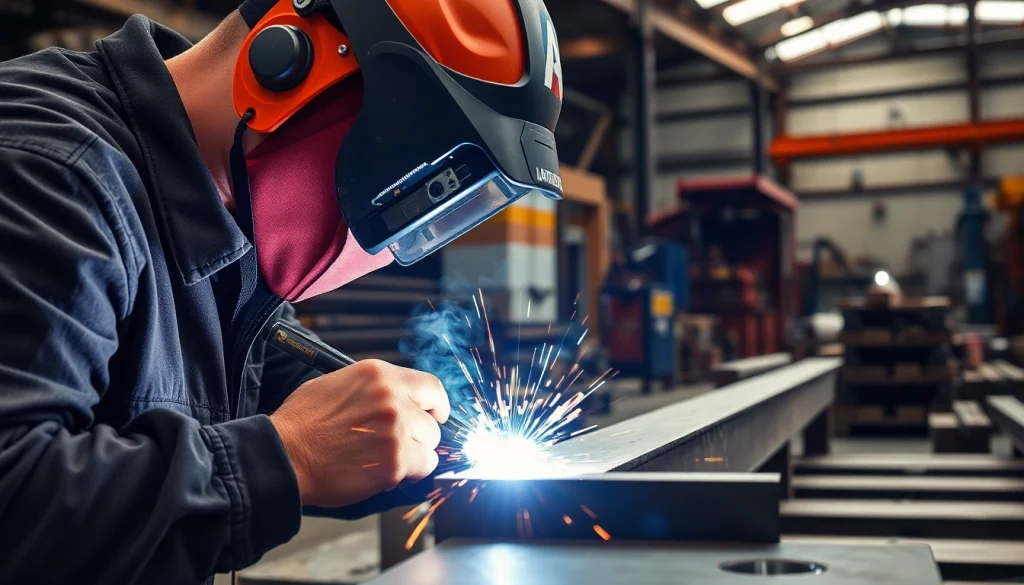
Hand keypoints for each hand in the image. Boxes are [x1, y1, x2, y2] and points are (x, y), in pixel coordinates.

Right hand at [270, 360, 449, 507]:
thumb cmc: (302, 424)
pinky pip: (422, 468)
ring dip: (414, 456)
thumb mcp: (338, 384)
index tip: (435, 415)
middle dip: (418, 436)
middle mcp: (392, 399)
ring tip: (383, 458)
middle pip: (432, 422)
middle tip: (395, 444)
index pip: (431, 386)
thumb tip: (400, 399)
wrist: (284, 455)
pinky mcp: (394, 462)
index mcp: (378, 375)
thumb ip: (375, 389)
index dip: (436, 405)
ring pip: (431, 447)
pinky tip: (382, 471)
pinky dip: (408, 474)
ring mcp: (395, 431)